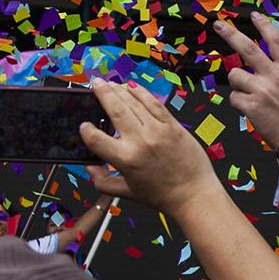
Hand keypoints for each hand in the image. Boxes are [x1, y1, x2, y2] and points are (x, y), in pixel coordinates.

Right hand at [80, 81, 219, 214]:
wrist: (194, 195)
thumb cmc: (162, 196)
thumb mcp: (127, 193)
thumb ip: (103, 181)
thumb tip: (90, 167)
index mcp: (126, 160)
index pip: (96, 139)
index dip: (86, 130)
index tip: (84, 126)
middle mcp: (140, 141)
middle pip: (115, 110)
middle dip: (102, 93)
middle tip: (95, 83)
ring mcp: (158, 131)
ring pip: (133, 102)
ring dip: (119, 90)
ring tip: (110, 84)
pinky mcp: (173, 126)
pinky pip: (154, 104)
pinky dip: (142, 93)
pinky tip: (132, 87)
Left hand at [215, 15, 278, 145]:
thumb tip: (260, 64)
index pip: (275, 40)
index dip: (264, 25)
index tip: (255, 15)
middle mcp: (275, 76)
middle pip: (248, 48)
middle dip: (230, 34)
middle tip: (218, 24)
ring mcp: (262, 90)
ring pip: (235, 76)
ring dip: (237, 85)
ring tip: (251, 96)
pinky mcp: (251, 105)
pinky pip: (233, 98)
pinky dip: (239, 103)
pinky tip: (251, 110)